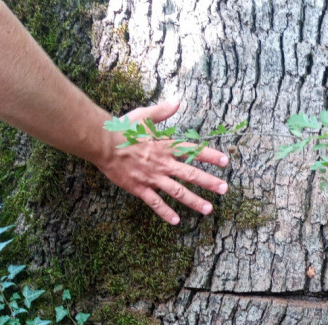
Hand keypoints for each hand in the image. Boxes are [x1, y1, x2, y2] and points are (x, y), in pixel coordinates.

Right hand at [96, 98, 228, 224]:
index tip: (225, 162)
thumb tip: (178, 101)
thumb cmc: (122, 128)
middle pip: (190, 174)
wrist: (101, 143)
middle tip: (224, 189)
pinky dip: (166, 212)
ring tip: (208, 209)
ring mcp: (152, 177)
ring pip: (177, 192)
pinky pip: (155, 203)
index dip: (210, 156)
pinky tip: (176, 221)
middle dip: (209, 182)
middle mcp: (163, 163)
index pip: (193, 151)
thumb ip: (163, 111)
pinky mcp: (140, 188)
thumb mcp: (144, 116)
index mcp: (165, 146)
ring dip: (194, 201)